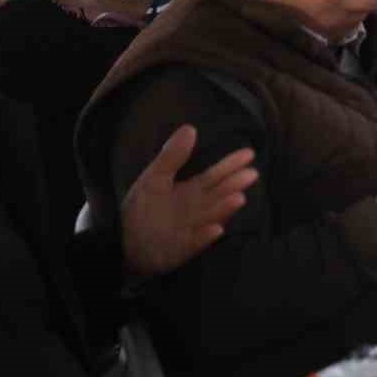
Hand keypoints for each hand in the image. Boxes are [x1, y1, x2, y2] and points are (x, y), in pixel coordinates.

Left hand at [120, 126, 257, 279]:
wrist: (124, 243)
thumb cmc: (141, 209)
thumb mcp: (154, 178)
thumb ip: (172, 156)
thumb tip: (190, 127)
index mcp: (191, 192)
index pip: (215, 176)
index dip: (231, 164)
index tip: (250, 153)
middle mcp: (197, 209)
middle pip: (218, 194)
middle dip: (234, 184)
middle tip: (252, 174)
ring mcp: (192, 229)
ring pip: (211, 216)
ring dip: (224, 209)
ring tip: (238, 198)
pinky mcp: (181, 249)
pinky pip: (195, 242)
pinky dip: (205, 237)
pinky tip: (216, 230)